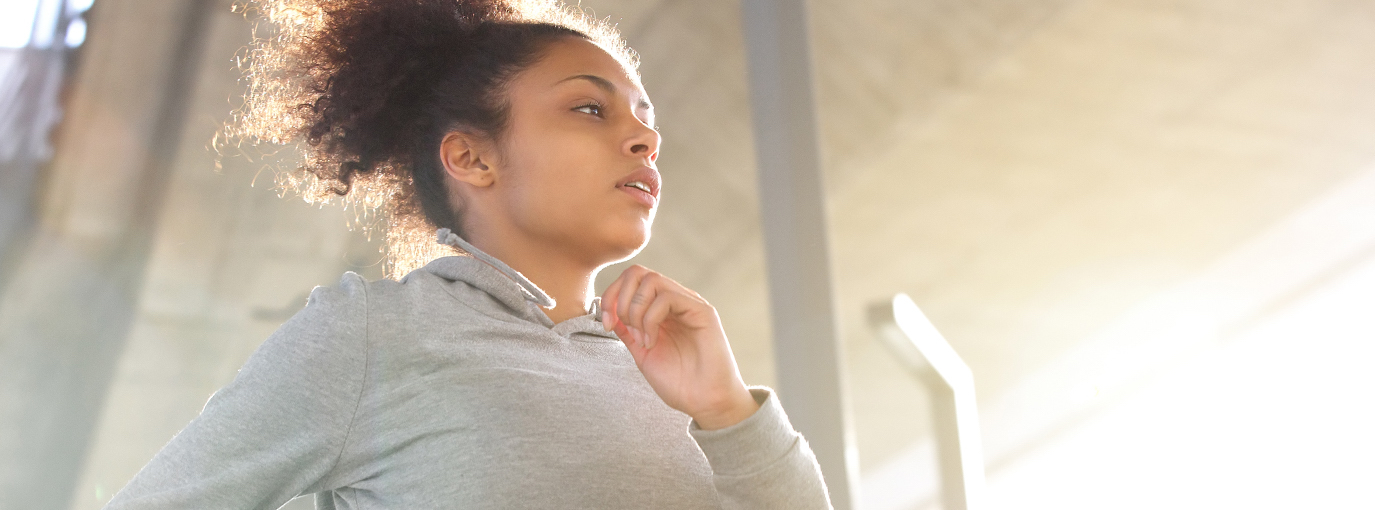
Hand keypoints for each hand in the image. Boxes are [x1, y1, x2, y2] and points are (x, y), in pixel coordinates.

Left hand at [601, 265, 758, 429]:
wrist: (706, 403)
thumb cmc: (680, 383)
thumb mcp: (643, 354)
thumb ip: (628, 332)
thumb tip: (609, 311)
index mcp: (660, 310)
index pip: (630, 281)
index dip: (610, 297)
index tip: (607, 325)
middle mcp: (675, 302)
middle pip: (638, 272)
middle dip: (618, 297)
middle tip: (622, 328)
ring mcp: (689, 305)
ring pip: (652, 280)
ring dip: (635, 309)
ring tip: (642, 338)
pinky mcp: (702, 311)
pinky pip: (668, 297)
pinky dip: (651, 318)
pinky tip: (653, 341)